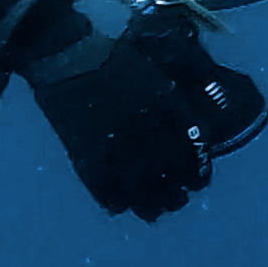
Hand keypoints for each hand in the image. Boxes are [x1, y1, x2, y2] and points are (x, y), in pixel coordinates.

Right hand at [22, 12, 267, 220]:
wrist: (68, 53)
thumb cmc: (113, 56)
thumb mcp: (155, 72)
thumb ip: (170, 101)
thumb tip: (185, 126)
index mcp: (167, 104)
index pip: (193, 146)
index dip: (198, 169)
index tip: (199, 182)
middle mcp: (147, 126)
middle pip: (169, 170)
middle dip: (177, 192)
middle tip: (179, 201)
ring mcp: (116, 140)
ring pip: (139, 183)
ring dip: (150, 203)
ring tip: (155, 213)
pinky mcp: (85, 150)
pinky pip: (103, 183)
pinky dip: (112, 199)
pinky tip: (120, 207)